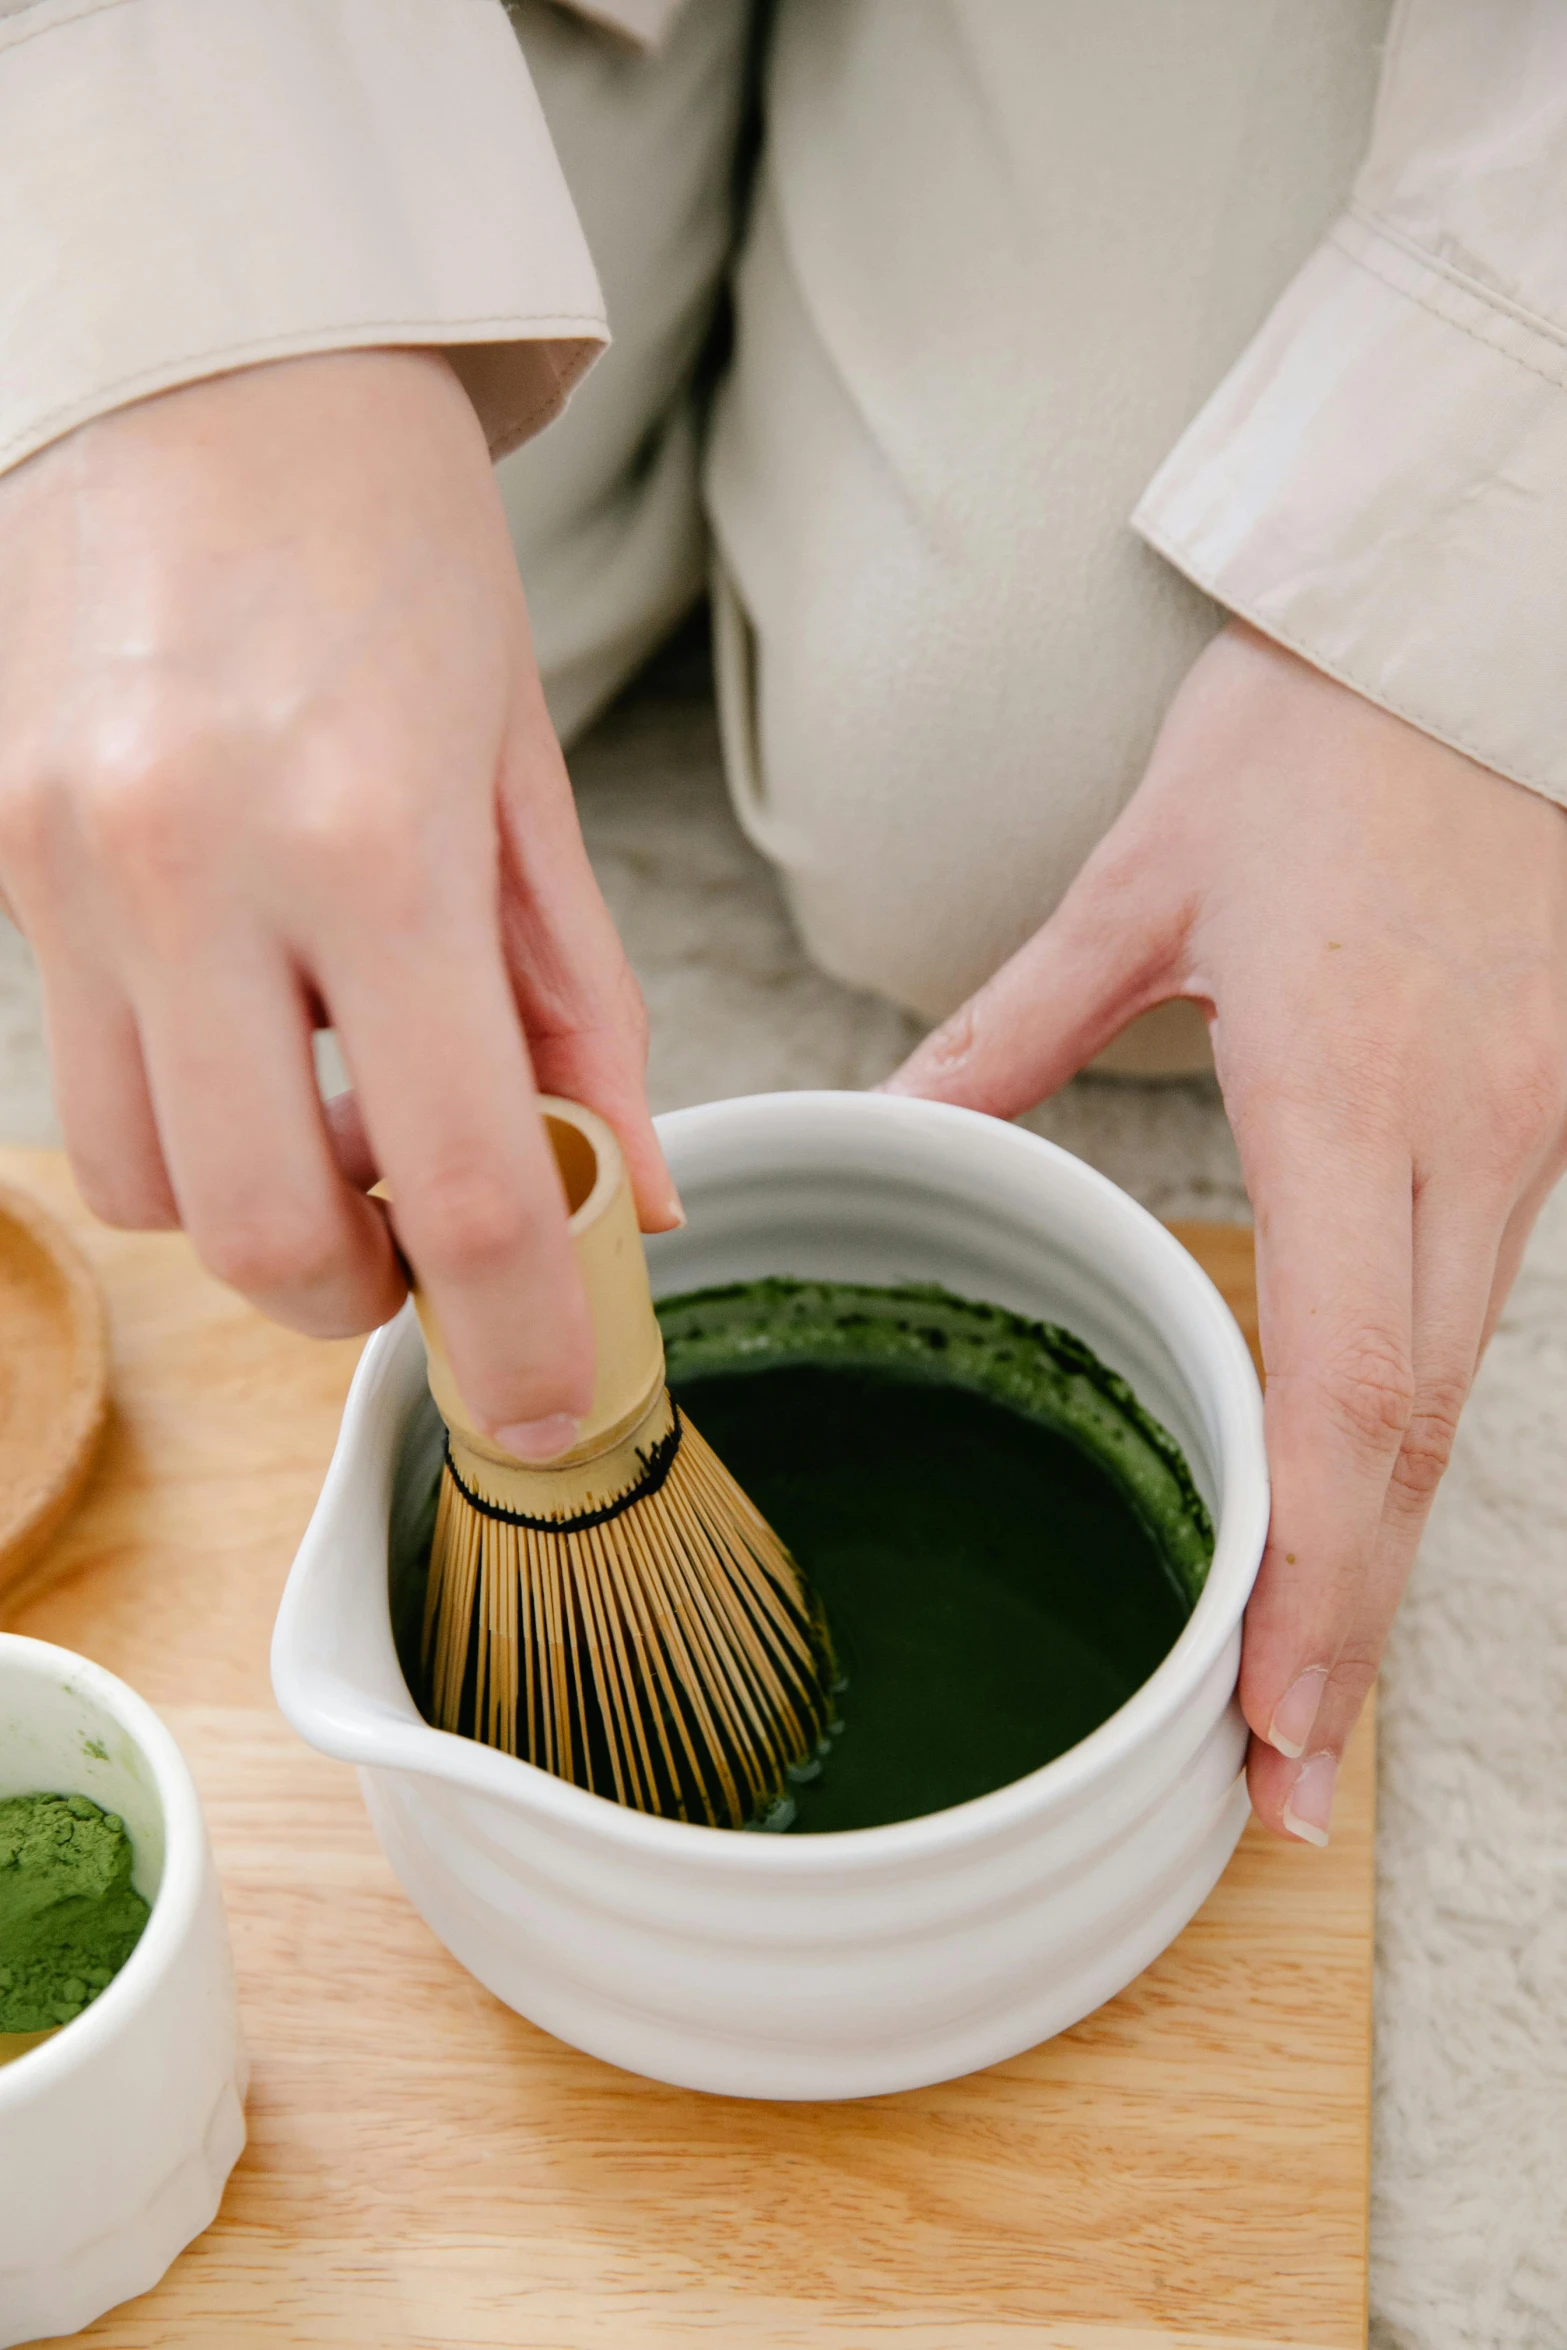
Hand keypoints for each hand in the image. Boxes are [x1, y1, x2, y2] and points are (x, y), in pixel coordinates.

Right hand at [0, 350, 677, 1453]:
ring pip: (147, 1189)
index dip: (517, 1337)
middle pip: (262, 1240)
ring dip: (260, 1205)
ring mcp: (62, 873)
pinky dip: (178, 1115)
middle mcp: (190, 869)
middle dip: (365, 1296)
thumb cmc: (394, 550)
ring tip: (337, 1109)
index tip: (555, 1404)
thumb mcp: (529, 780)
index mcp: (369, 840)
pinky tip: (245, 1026)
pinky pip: (79, 1082)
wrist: (207, 367)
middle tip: (432, 1242)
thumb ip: (579, 1012)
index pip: (460, 1181)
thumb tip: (631, 1200)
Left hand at [886, 622, 1566, 1841]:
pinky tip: (1360, 1497)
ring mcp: (1534, 1126)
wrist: (1485, 624)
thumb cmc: (1314, 733)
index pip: (1348, 1387)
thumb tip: (902, 1120)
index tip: (1271, 1723)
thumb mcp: (1144, 879)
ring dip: (1388, 1541)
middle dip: (1355, 1623)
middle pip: (1419, 1434)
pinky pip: (1480, 1301)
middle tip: (1278, 1783)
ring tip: (1306, 1682)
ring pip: (1461, 1386)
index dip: (1318, 1578)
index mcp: (1347, 1085)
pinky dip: (1414, 1426)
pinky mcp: (1554, 1105)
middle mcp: (1464, 1137)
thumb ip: (1016, 1027)